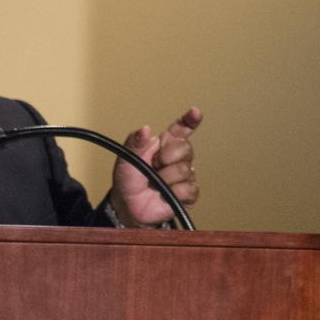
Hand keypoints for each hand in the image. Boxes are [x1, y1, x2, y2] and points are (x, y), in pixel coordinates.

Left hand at [109, 107, 201, 226]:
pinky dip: (174, 192)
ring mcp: (184, 175)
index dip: (189, 120)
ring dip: (165, 177)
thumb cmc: (128, 180)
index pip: (181, 129)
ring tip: (155, 183)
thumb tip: (145, 129)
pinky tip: (165, 194)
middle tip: (153, 165)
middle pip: (186, 148)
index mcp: (164, 144)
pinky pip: (189, 189)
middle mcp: (177, 157)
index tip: (194, 112)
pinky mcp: (188, 194)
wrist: (128, 206)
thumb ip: (134, 142)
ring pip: (185, 170)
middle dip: (167, 156)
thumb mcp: (125, 159)